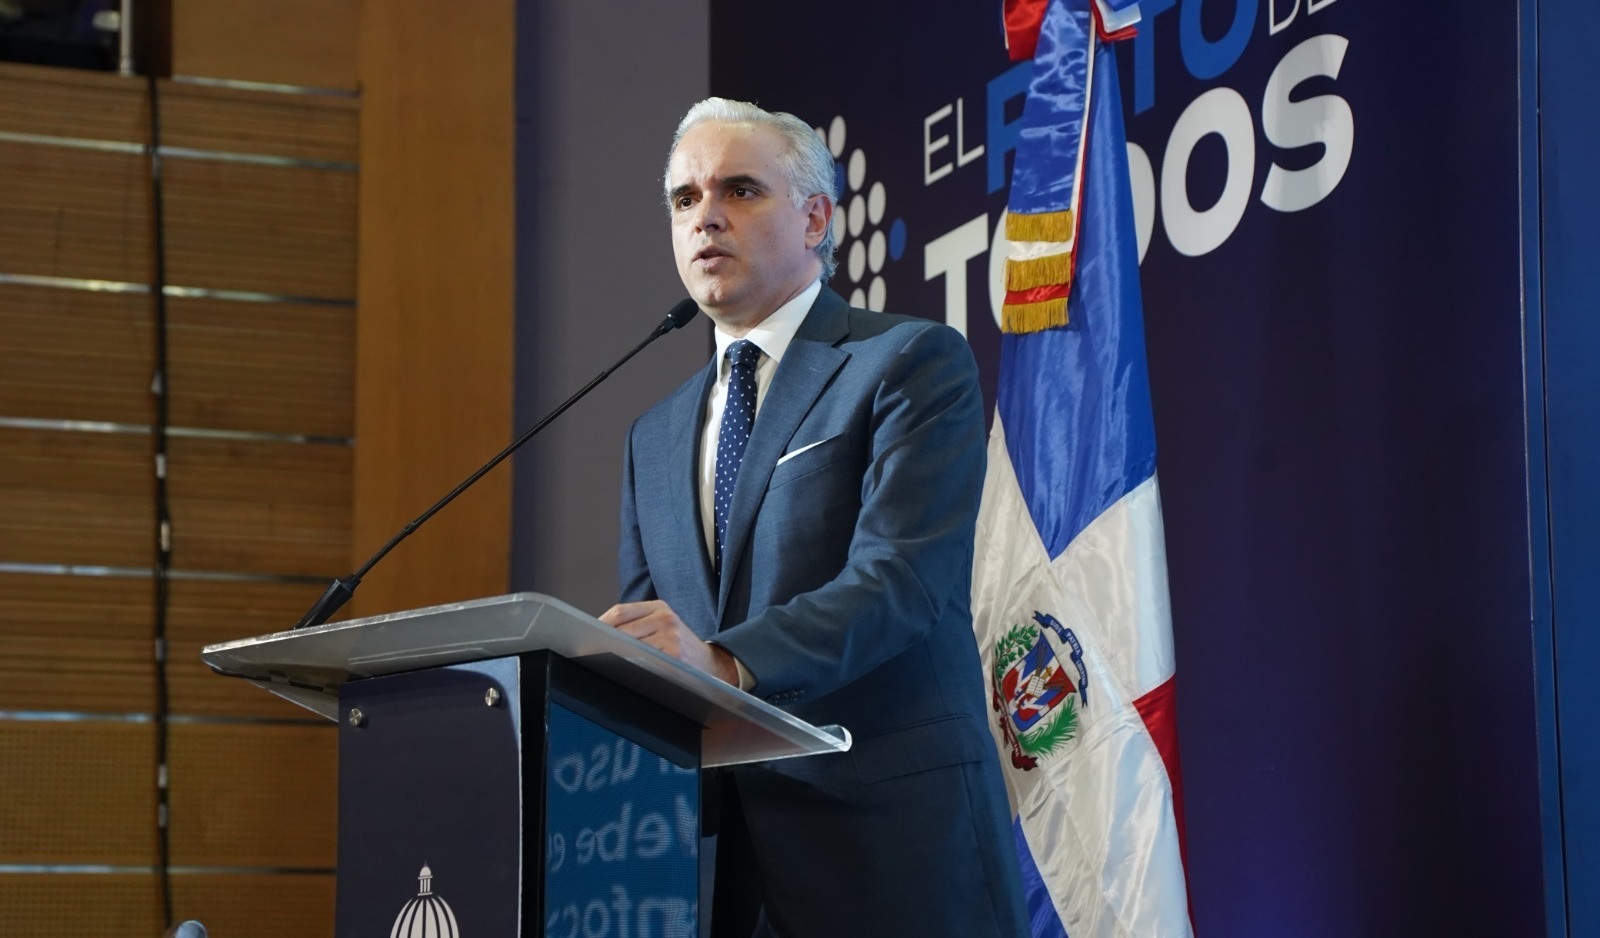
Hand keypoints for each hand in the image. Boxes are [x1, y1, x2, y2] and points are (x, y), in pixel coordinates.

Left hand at [599, 600, 739, 685]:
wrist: (712, 664)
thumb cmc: (679, 646)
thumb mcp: (663, 625)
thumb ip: (637, 625)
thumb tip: (600, 634)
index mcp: (660, 607)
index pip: (621, 611)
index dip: (600, 623)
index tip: (585, 633)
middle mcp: (666, 618)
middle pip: (623, 629)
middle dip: (604, 641)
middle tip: (587, 650)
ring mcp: (671, 636)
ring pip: (630, 645)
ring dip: (614, 654)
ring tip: (602, 660)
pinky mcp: (674, 655)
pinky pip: (644, 659)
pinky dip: (630, 664)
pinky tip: (624, 668)